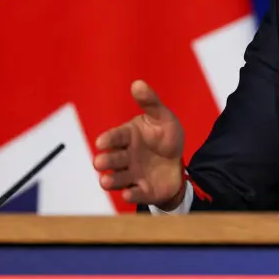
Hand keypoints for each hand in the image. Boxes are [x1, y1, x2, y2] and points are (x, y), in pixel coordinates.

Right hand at [92, 80, 185, 208]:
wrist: (178, 162)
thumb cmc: (165, 136)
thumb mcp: (162, 117)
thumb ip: (150, 102)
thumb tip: (137, 83)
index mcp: (127, 136)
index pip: (115, 136)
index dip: (108, 139)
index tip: (101, 142)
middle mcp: (126, 156)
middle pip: (112, 159)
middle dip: (105, 160)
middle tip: (99, 162)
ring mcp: (133, 174)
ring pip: (118, 178)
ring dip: (111, 180)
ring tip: (105, 181)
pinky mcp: (143, 190)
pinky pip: (135, 194)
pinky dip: (132, 195)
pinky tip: (128, 195)